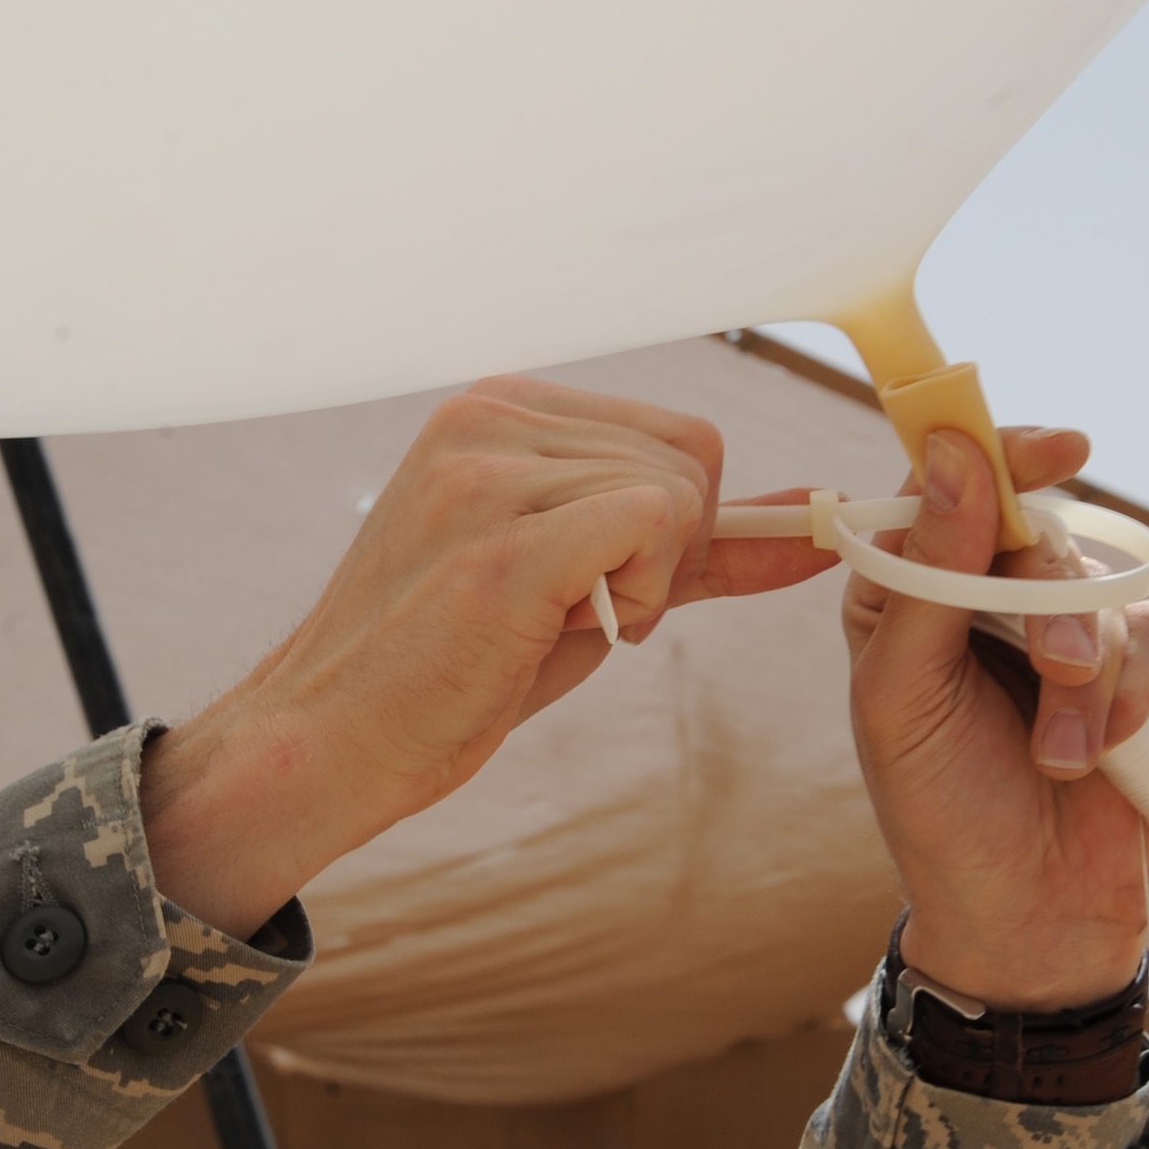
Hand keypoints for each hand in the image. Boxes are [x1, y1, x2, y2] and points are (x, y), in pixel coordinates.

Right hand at [140, 375, 836, 935]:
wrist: (330, 739)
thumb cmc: (450, 668)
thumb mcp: (582, 584)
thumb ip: (693, 544)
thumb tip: (818, 518)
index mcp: (495, 410)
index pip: (677, 434)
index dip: (681, 527)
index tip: (612, 584)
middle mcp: (486, 418)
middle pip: (692, 456)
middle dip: (672, 554)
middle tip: (579, 612)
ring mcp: (486, 473)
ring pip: (677, 495)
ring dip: (650, 585)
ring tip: (553, 622)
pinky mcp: (500, 542)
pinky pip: (652, 525)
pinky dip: (642, 595)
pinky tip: (567, 629)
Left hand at [845, 426, 1148, 1008]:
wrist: (1023, 913)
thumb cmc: (936, 805)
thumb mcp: (900, 696)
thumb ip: (925, 578)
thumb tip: (952, 458)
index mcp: (905, 591)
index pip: (942, 487)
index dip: (991, 454)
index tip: (1050, 448)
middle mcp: (983, 597)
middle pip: (1031, 526)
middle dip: (1051, 594)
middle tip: (1055, 663)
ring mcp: (1065, 629)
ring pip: (1101, 584)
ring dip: (1089, 671)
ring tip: (1060, 754)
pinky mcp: (1137, 671)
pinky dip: (1132, 697)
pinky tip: (1099, 757)